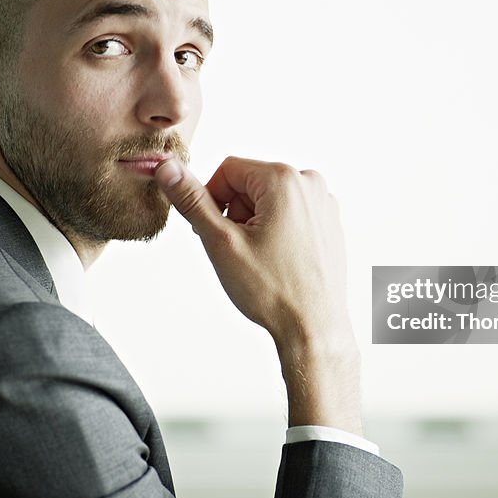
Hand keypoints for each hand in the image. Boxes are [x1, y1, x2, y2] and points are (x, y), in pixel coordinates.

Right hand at [154, 157, 360, 431]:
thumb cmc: (274, 291)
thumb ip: (192, 200)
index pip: (227, 169)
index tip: (216, 232)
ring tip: (260, 258)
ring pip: (269, 199)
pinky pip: (290, 213)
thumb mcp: (221, 242)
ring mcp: (323, 203)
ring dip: (254, 223)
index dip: (212, 200)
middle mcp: (309, 183)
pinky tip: (277, 260)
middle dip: (235, 213)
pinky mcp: (328, 222)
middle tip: (239, 250)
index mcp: (285, 179)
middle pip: (250, 183)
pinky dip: (276, 231)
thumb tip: (168, 169)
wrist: (313, 328)